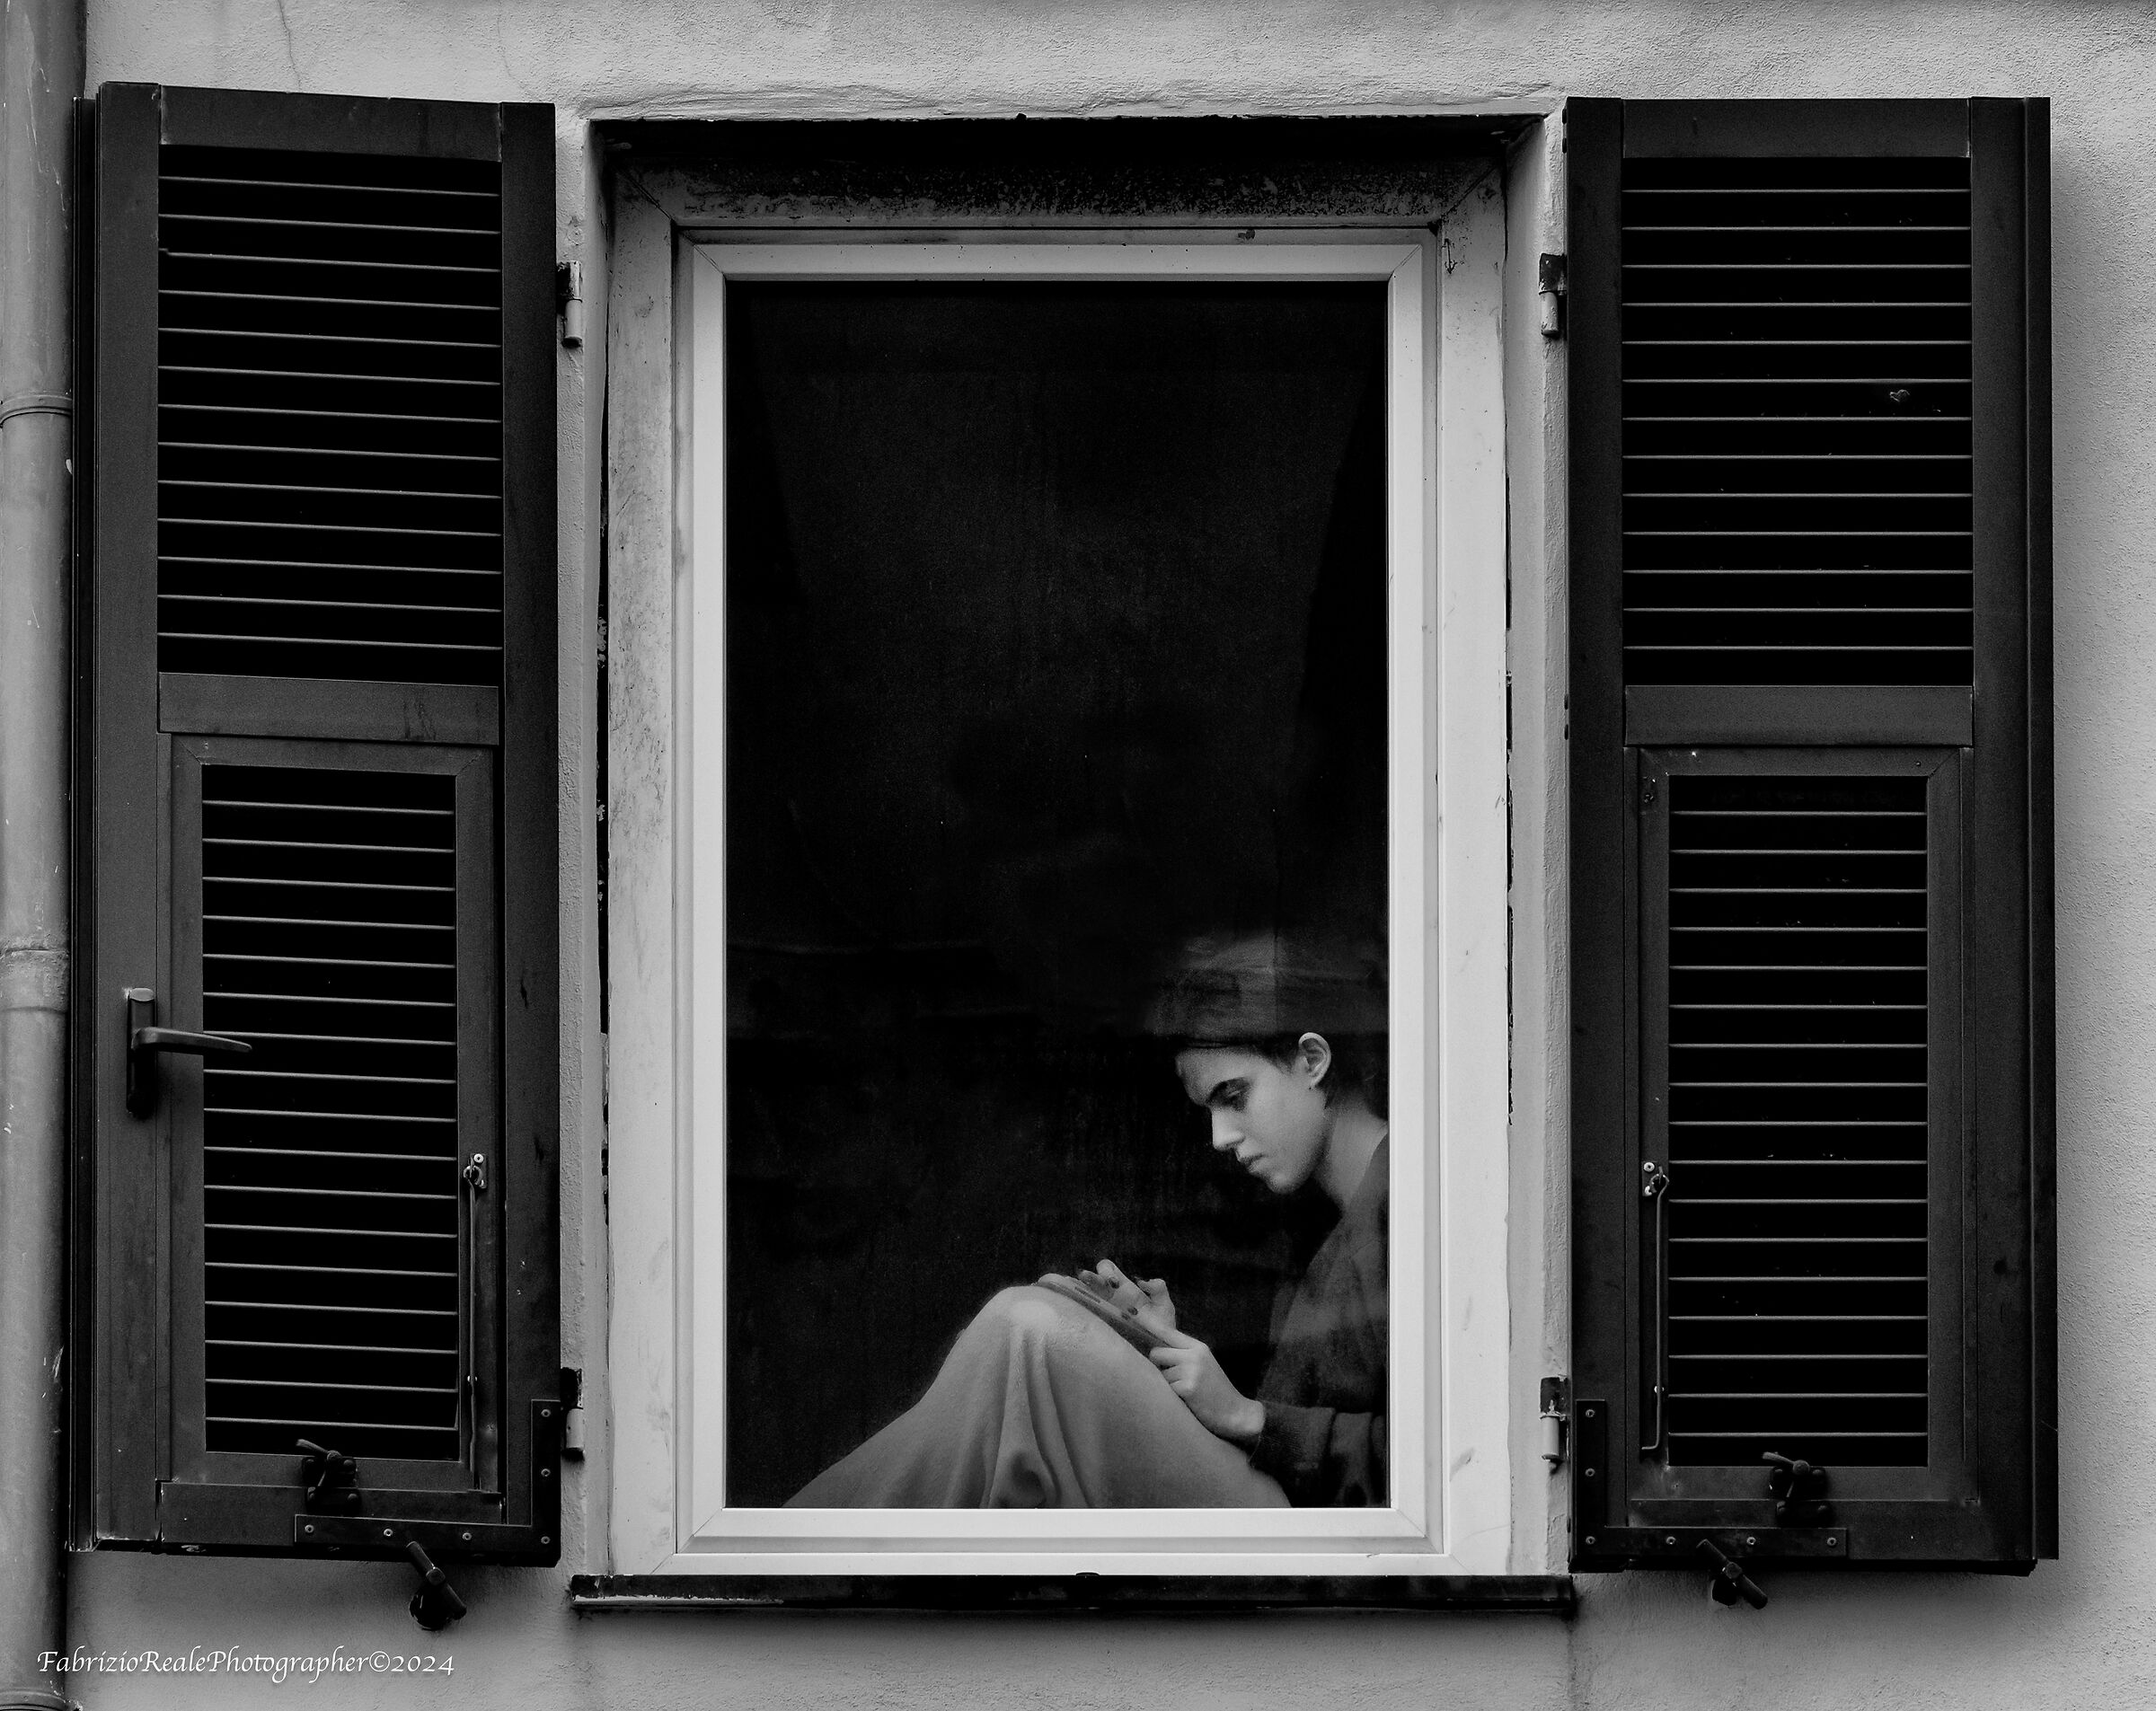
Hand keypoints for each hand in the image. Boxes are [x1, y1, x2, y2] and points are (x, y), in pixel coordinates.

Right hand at [1079, 1258, 1175, 1334]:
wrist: (1161, 1348)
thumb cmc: (1162, 1327)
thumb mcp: (1164, 1305)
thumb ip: (1159, 1289)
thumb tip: (1143, 1282)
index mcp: (1125, 1289)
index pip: (1109, 1270)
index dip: (1107, 1271)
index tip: (1113, 1282)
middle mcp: (1111, 1298)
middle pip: (1094, 1280)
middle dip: (1092, 1277)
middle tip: (1101, 1286)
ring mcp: (1105, 1311)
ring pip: (1087, 1295)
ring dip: (1082, 1288)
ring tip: (1079, 1284)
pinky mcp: (1103, 1325)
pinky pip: (1087, 1314)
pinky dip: (1080, 1305)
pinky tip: (1077, 1303)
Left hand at [1149, 1330, 1264, 1443]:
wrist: (1235, 1412)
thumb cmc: (1215, 1389)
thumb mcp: (1203, 1364)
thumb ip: (1183, 1354)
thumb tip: (1153, 1350)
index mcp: (1197, 1347)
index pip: (1167, 1331)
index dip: (1149, 1325)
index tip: (1133, 1316)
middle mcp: (1194, 1355)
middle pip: (1156, 1353)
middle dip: (1158, 1366)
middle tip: (1172, 1378)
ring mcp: (1191, 1370)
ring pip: (1160, 1374)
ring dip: (1167, 1385)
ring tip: (1184, 1392)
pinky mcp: (1188, 1387)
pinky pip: (1166, 1389)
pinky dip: (1172, 1397)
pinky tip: (1187, 1401)